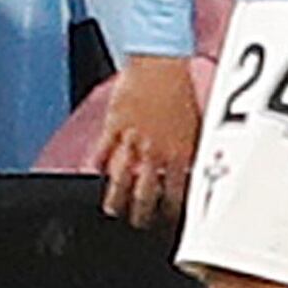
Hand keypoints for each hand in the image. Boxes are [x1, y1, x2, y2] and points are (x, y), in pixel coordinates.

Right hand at [99, 54, 202, 228]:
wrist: (160, 64)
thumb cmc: (181, 88)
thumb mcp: (196, 123)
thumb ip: (190, 148)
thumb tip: (193, 168)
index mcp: (180, 150)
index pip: (176, 192)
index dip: (171, 210)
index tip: (168, 221)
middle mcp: (156, 150)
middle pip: (145, 192)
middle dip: (141, 212)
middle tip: (138, 223)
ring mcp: (132, 140)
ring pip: (121, 178)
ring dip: (116, 198)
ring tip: (112, 210)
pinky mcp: (114, 127)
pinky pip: (101, 152)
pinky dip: (96, 166)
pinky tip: (91, 175)